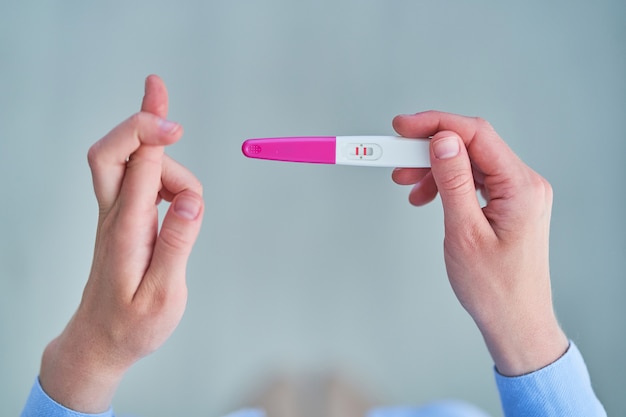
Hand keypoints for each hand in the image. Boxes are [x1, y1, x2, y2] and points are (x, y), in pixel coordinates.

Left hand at [39, 75, 203, 412]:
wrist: (98, 342)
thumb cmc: (132, 324)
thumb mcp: (162, 295)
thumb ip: (177, 245)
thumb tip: (191, 201)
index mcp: (126, 231)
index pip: (137, 168)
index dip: (153, 136)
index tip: (173, 120)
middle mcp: (114, 216)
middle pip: (112, 151)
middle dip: (139, 120)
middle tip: (157, 90)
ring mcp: (115, 215)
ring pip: (133, 163)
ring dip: (169, 166)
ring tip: (192, 209)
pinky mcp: (121, 219)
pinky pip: (138, 179)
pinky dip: (163, 175)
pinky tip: (177, 200)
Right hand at [392, 111, 567, 375]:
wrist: (515, 322)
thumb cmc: (494, 288)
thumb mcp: (465, 232)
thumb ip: (454, 182)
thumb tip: (443, 141)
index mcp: (520, 186)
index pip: (476, 135)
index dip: (436, 124)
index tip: (402, 127)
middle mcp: (524, 184)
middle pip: (471, 146)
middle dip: (429, 148)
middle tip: (394, 156)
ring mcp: (518, 194)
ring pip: (469, 163)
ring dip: (434, 168)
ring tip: (406, 183)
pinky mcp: (508, 205)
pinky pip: (474, 181)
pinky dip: (446, 184)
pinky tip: (425, 197)